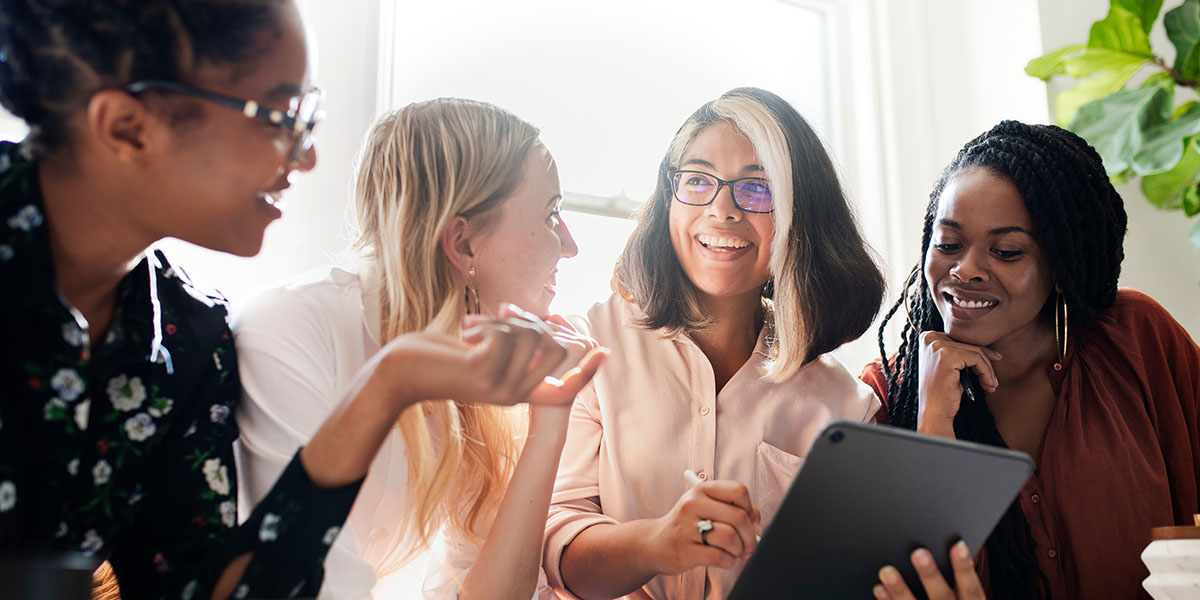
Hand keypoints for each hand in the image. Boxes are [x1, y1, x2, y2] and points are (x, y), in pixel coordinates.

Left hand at [381, 305, 604, 408]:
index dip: (587, 373)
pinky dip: (490, 322)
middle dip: (535, 320)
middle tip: (503, 315)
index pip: (565, 390)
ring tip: (477, 325)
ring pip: (533, 336)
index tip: (603, 352)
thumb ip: (511, 346)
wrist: (400, 373)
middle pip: (557, 349)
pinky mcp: (482, 373)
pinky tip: (466, 332)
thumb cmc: (439, 357)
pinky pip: (508, 333)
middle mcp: (515, 395)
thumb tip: (537, 326)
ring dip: (505, 318)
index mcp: (518, 392)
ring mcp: (500, 387)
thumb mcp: (482, 353)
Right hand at [646, 480, 761, 573]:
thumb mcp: (705, 508)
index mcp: (701, 489)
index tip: (750, 522)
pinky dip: (728, 561)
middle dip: (750, 536)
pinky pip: (720, 557)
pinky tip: (722, 559)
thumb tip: (756, 521)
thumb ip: (731, 509)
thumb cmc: (686, 525)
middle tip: (750, 546)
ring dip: (739, 550)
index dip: (750, 508)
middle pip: (739, 517)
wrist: (653, 543)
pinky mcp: (685, 550)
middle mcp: (693, 504)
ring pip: (730, 538)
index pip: (739, 491)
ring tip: (734, 552)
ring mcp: (687, 527)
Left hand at [874, 542, 984, 599]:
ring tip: (888, 572)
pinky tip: (880, 588)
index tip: (959, 545)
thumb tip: (954, 547)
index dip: (965, 568)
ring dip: (900, 590)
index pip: (971, 588)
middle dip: (930, 575)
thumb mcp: (966, 598)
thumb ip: (959, 581)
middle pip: (942, 597)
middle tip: (919, 553)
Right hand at [917, 332, 1001, 436]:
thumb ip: (960, 351)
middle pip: (969, 343)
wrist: (934, 412)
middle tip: (993, 380)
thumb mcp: (951, 366)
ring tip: (991, 385)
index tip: (994, 360)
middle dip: (986, 362)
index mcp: (927, 337)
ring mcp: (937, 346)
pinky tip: (988, 385)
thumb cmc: (943, 391)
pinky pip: (977, 359)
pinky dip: (986, 373)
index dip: (980, 351)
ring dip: (988, 370)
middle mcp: (930, 338)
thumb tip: (989, 347)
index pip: (961, 339)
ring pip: (976, 351)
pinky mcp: (947, 356)